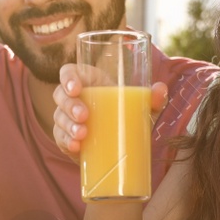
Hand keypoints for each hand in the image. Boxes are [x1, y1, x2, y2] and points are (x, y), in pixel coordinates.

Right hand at [51, 62, 169, 157]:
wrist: (123, 143)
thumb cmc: (128, 114)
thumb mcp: (141, 107)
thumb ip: (152, 98)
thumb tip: (160, 90)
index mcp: (89, 82)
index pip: (69, 73)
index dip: (68, 78)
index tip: (75, 89)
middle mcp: (74, 98)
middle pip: (61, 95)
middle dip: (70, 106)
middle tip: (85, 116)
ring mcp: (67, 119)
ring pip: (59, 117)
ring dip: (68, 125)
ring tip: (82, 134)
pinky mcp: (66, 138)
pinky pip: (59, 137)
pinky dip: (66, 141)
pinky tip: (76, 147)